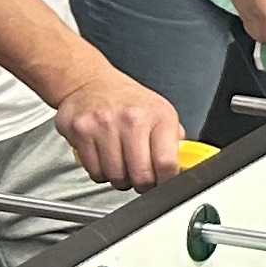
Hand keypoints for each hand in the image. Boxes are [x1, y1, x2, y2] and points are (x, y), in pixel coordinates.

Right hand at [55, 68, 184, 190]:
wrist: (90, 83)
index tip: (163, 182)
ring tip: (122, 164)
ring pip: (116, 176)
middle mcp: (133, 119)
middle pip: (142, 175)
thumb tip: (183, 169)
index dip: (166, 180)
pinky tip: (104, 158)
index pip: (167, 163)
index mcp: (160, 116)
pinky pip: (95, 171)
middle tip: (141, 177)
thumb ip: (173, 142)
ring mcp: (105, 124)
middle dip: (143, 184)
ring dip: (120, 179)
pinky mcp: (82, 131)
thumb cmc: (128, 101)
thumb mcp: (161, 114)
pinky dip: (100, 173)